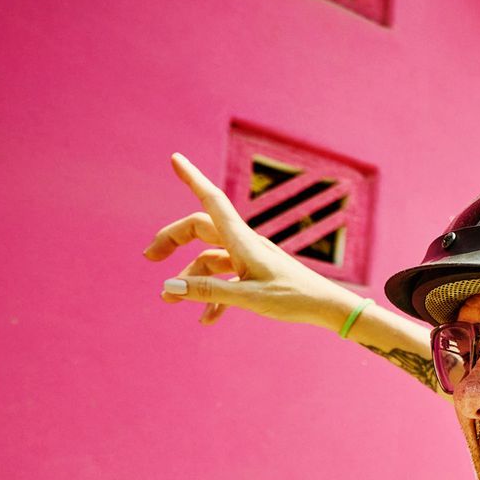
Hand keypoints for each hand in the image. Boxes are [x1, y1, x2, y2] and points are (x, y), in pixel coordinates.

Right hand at [143, 153, 362, 330]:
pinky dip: (213, 297)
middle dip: (172, 239)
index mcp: (243, 240)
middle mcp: (244, 244)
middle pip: (200, 229)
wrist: (330, 308)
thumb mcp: (248, 298)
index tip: (176, 158)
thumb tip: (169, 286)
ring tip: (170, 302)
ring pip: (209, 259)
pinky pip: (226, 281)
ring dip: (189, 278)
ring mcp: (249, 259)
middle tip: (149, 258)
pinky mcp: (256, 276)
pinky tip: (206, 321)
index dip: (193, 179)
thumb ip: (208, 292)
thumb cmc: (296, 299)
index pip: (211, 201)